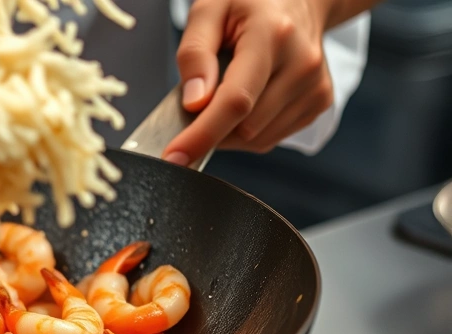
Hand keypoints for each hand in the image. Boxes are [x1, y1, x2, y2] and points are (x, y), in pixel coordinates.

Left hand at [162, 0, 333, 164]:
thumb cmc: (249, 2)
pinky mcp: (319, 102)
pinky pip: (270, 138)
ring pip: (256, 139)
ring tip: (226, 91)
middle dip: (210, 126)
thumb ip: (195, 54)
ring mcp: (315, 86)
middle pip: (244, 127)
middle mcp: (302, 64)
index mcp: (273, 36)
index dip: (202, 134)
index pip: (236, 101)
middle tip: (200, 98)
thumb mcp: (208, 10)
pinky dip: (247, 131)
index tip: (175, 157)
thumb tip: (194, 103)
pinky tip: (248, 100)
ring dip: (228, 131)